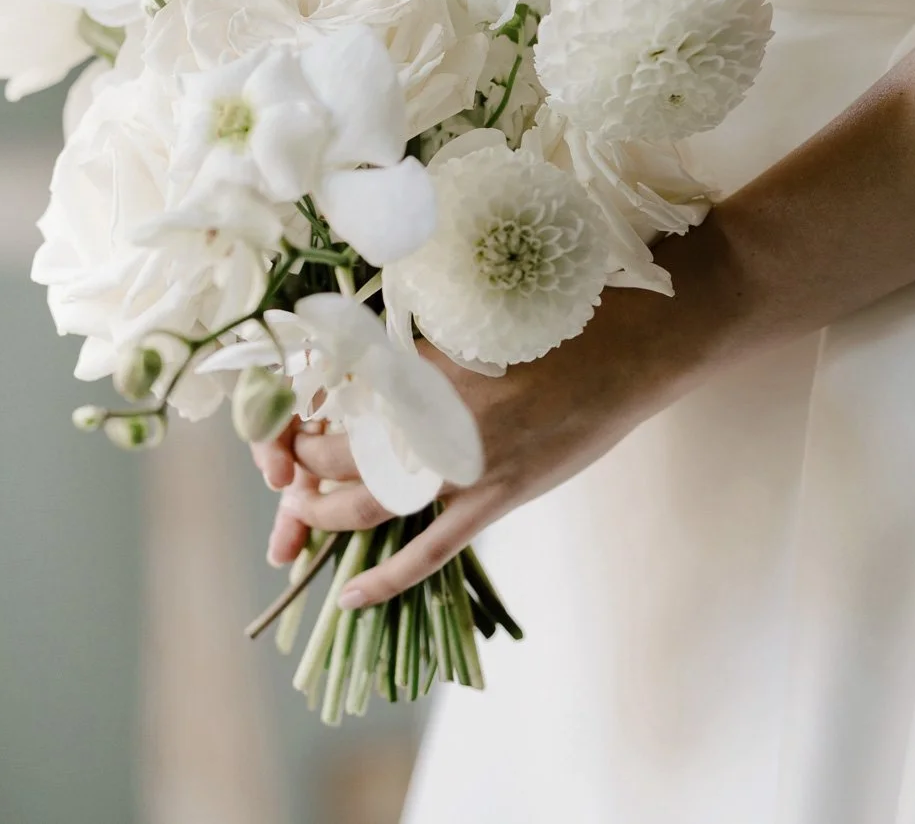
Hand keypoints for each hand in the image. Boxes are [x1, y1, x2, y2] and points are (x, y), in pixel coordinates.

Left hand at [263, 269, 716, 606]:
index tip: (291, 412)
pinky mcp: (498, 497)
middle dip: (301, 462)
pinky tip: (351, 596)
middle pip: (340, 451)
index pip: (333, 392)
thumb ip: (419, 344)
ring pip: (369, 503)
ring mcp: (465, 463)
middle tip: (286, 462)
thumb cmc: (554, 318)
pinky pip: (430, 551)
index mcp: (421, 361)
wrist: (628, 346)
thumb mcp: (472, 318)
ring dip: (324, 511)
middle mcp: (433, 414)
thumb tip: (366, 361)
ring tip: (299, 509)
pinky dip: (388, 578)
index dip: (300, 408)